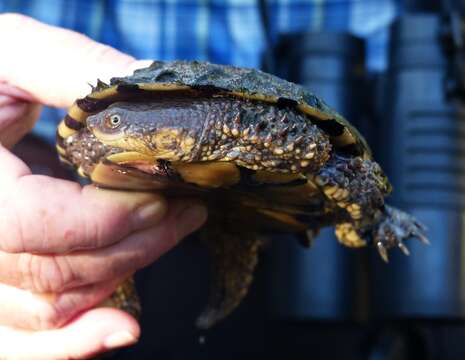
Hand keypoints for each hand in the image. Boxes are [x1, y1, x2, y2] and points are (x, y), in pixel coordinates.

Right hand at [0, 13, 207, 358]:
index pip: (28, 225)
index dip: (104, 221)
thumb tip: (153, 91)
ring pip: (47, 308)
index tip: (162, 200)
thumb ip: (75, 72)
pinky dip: (71, 344)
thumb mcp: (14, 53)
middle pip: (50, 271)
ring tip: (168, 236)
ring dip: (119, 281)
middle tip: (184, 213)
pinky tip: (122, 328)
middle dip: (132, 246)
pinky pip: (20, 341)